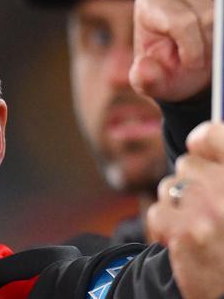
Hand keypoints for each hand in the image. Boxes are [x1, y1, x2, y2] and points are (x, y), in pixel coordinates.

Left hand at [131, 0, 213, 101]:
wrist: (188, 62)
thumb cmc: (169, 70)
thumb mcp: (154, 83)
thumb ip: (145, 79)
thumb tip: (143, 68)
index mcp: (148, 1)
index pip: (183, 23)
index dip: (194, 50)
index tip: (192, 65)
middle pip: (209, 16)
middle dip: (210, 44)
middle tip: (204, 58)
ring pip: (223, 9)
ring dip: (222, 35)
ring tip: (210, 46)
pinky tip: (218, 33)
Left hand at [147, 122, 223, 298]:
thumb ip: (221, 169)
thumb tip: (200, 140)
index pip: (214, 135)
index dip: (204, 140)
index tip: (200, 146)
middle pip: (187, 163)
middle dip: (191, 182)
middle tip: (209, 208)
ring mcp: (209, 212)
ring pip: (169, 187)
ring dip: (178, 205)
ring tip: (202, 228)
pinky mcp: (185, 235)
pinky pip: (159, 213)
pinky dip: (166, 228)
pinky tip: (186, 242)